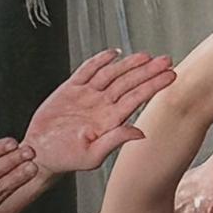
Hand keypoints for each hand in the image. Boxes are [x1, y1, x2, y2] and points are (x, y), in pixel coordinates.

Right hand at [23, 50, 177, 176]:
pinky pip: (86, 71)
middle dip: (147, 71)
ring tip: (146, 55)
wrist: (40, 153)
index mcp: (111, 120)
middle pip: (128, 83)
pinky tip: (113, 54)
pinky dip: (98, 61)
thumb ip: (115, 140)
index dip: (153, 85)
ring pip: (111, 74)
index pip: (137, 97)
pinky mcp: (70, 90)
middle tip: (167, 60)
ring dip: (128, 64)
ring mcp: (87, 95)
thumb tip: (141, 133)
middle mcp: (102, 105)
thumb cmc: (67, 159)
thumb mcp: (93, 155)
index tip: (172, 76)